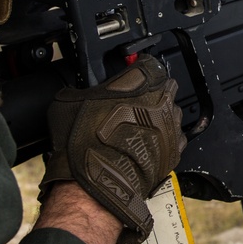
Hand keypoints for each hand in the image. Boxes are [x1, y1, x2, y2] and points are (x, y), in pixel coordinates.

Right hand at [40, 56, 186, 243]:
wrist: (97, 180)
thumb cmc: (85, 141)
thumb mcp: (67, 101)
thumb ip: (80, 89)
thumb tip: (76, 92)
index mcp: (141, 79)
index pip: (148, 63)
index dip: (137, 70)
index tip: (129, 76)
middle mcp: (162, 99)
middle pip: (163, 87)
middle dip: (149, 94)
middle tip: (128, 105)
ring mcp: (171, 125)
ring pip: (170, 113)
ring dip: (157, 117)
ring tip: (134, 129)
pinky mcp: (175, 151)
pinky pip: (174, 139)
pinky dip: (162, 141)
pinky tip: (143, 146)